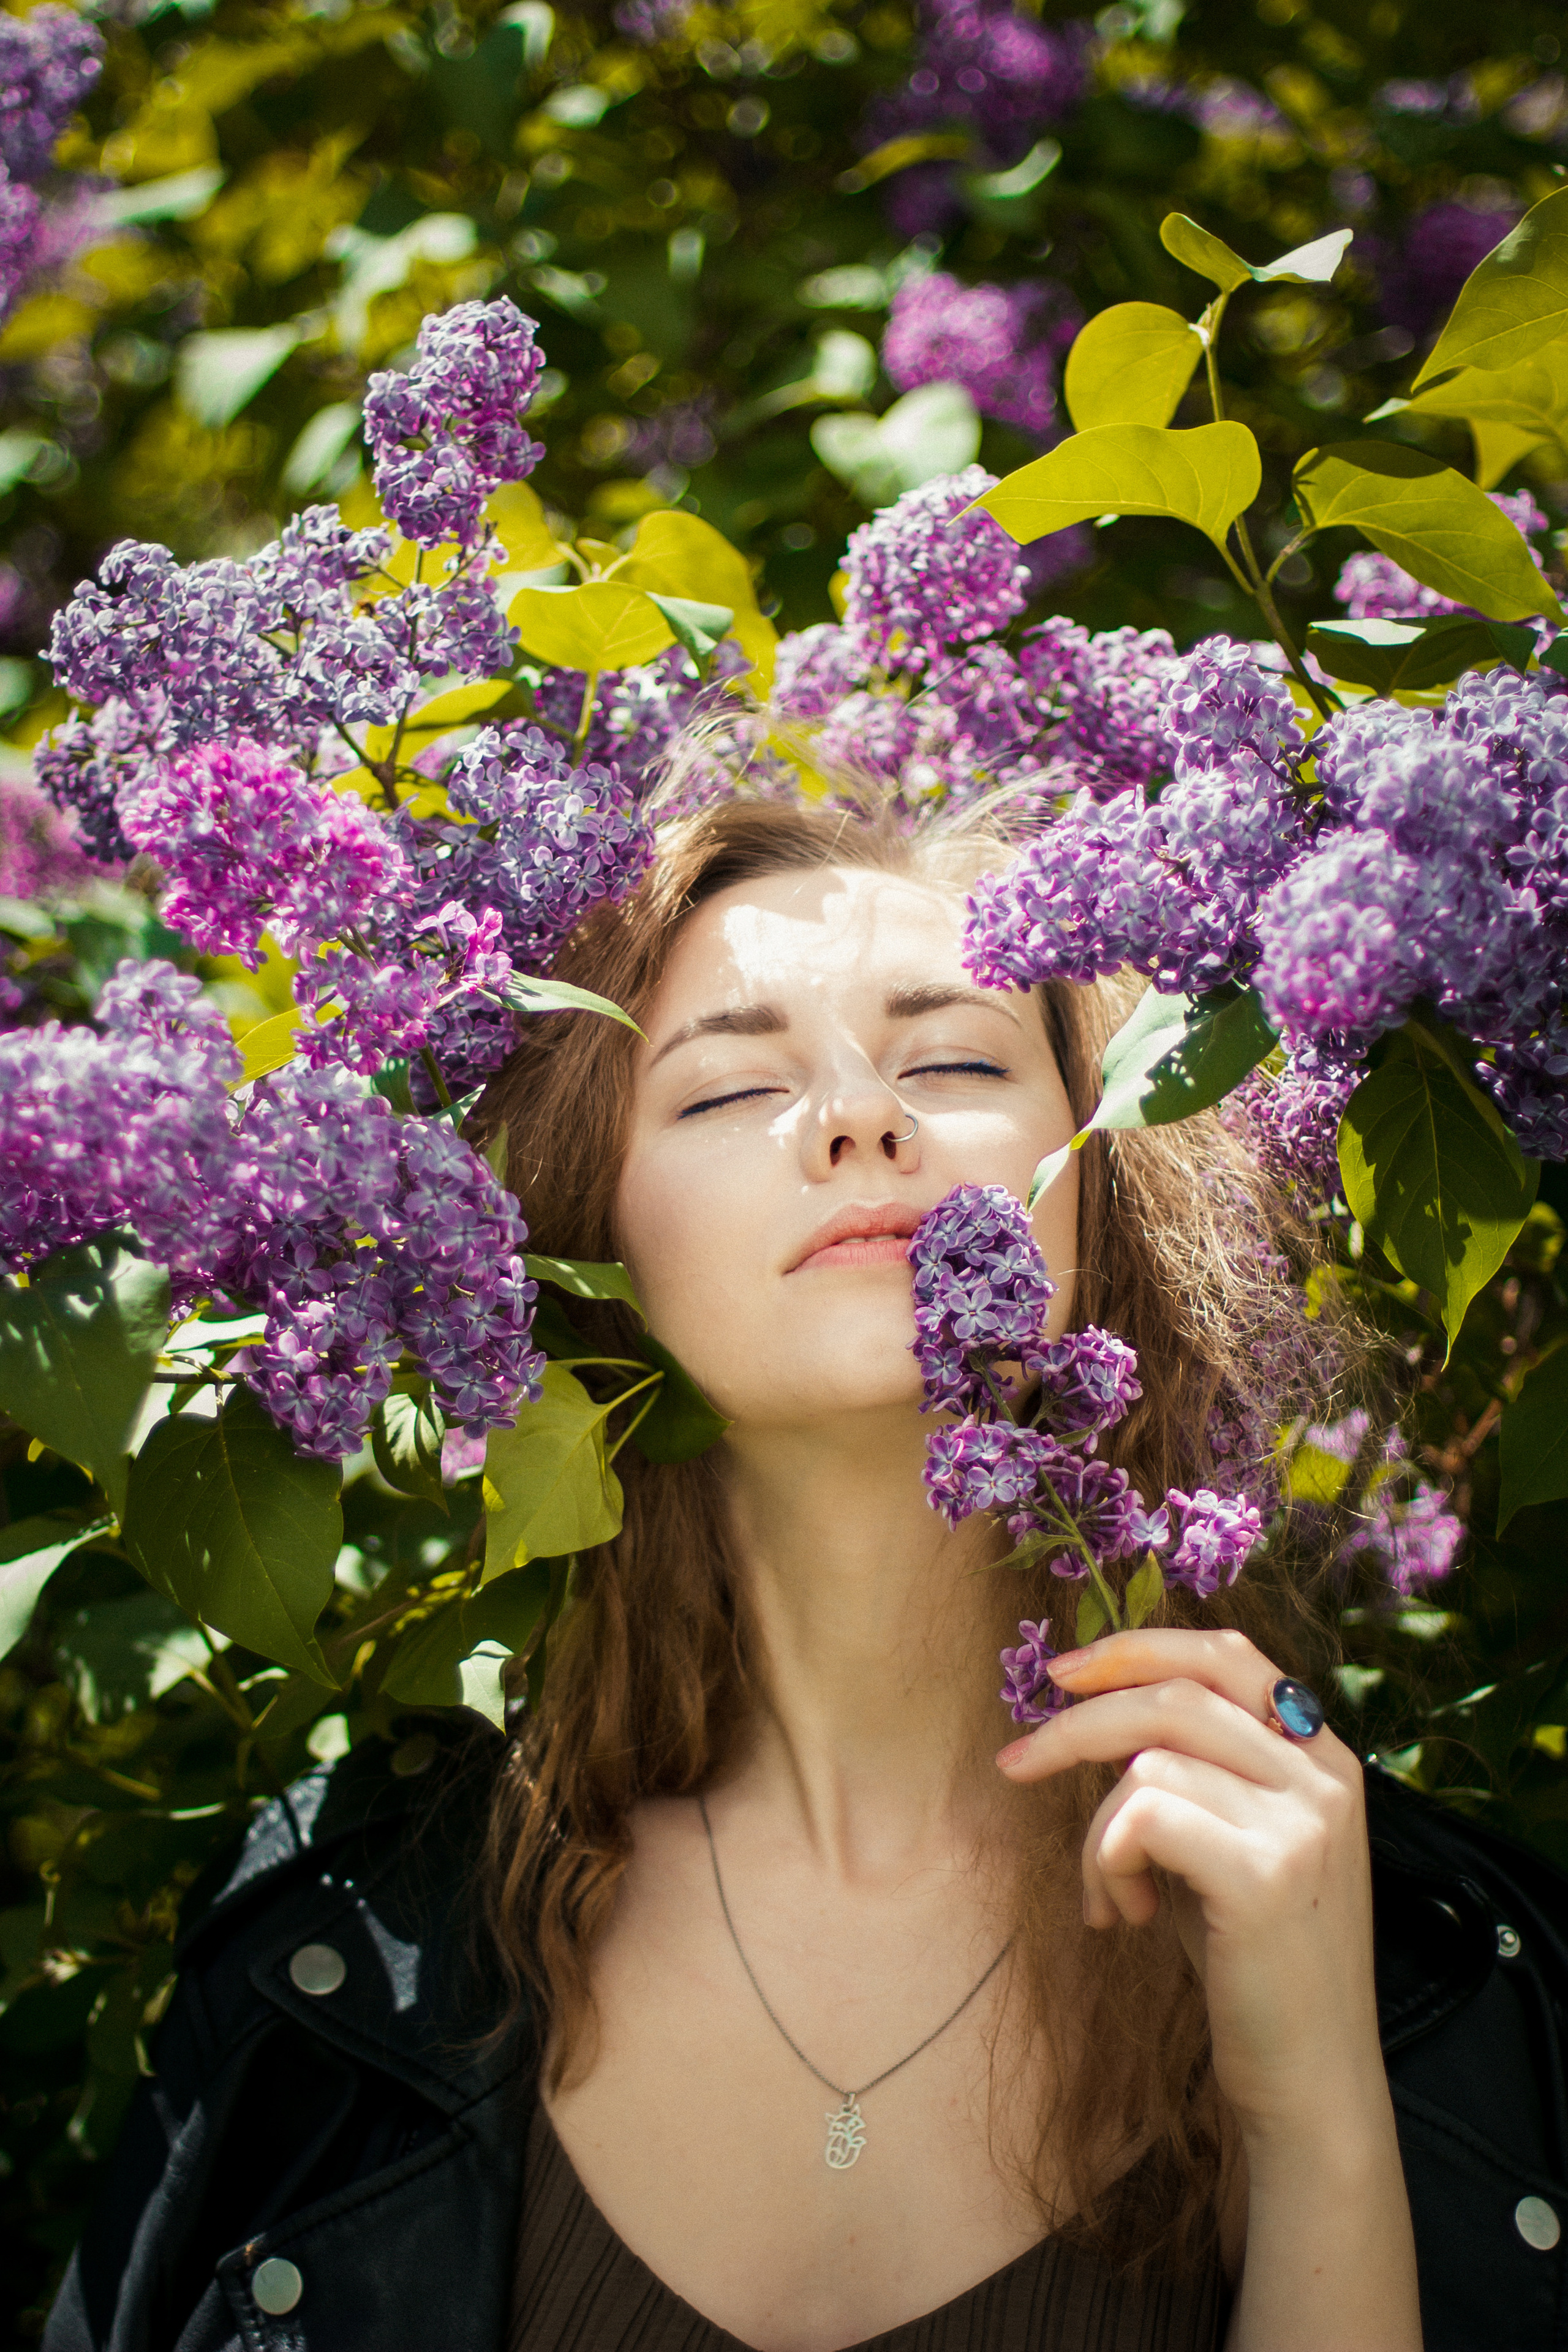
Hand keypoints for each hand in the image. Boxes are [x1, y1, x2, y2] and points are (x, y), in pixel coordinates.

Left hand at [995, 1626, 1381, 2142]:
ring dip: (1096, 1834)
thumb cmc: (1254, 1962)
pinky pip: (1141, 1817)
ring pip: (1145, 1765)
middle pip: (1172, 1697)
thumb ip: (1193, 1775)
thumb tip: (1100, 1719)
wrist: (1310, 2079)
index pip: (1228, 1654)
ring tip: (1111, 1899)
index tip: (1065, 1673)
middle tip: (1016, 1764)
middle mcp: (1322, 1775)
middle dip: (1076, 1725)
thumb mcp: (1231, 1845)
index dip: (1139, 1648)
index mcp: (1323, 1756)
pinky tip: (1128, 1917)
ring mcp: (1300, 1822)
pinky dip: (1106, 1861)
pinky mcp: (1262, 1873)